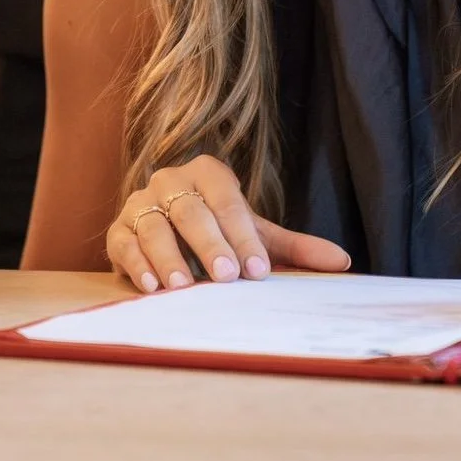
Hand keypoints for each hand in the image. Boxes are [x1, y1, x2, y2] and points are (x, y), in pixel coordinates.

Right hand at [107, 155, 350, 292]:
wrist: (171, 231)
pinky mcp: (118, 230)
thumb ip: (297, 247)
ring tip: (185, 286)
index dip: (243, 235)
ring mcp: (140, 203)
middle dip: (210, 245)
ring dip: (170, 258)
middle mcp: (171, 180)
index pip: (228, 202)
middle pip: (192, 212)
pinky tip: (153, 288)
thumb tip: (343, 262)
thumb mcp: (257, 235)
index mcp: (208, 172)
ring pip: (155, 227)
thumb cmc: (220, 231)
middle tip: (226, 277)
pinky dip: (138, 266)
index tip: (258, 269)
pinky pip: (124, 244)